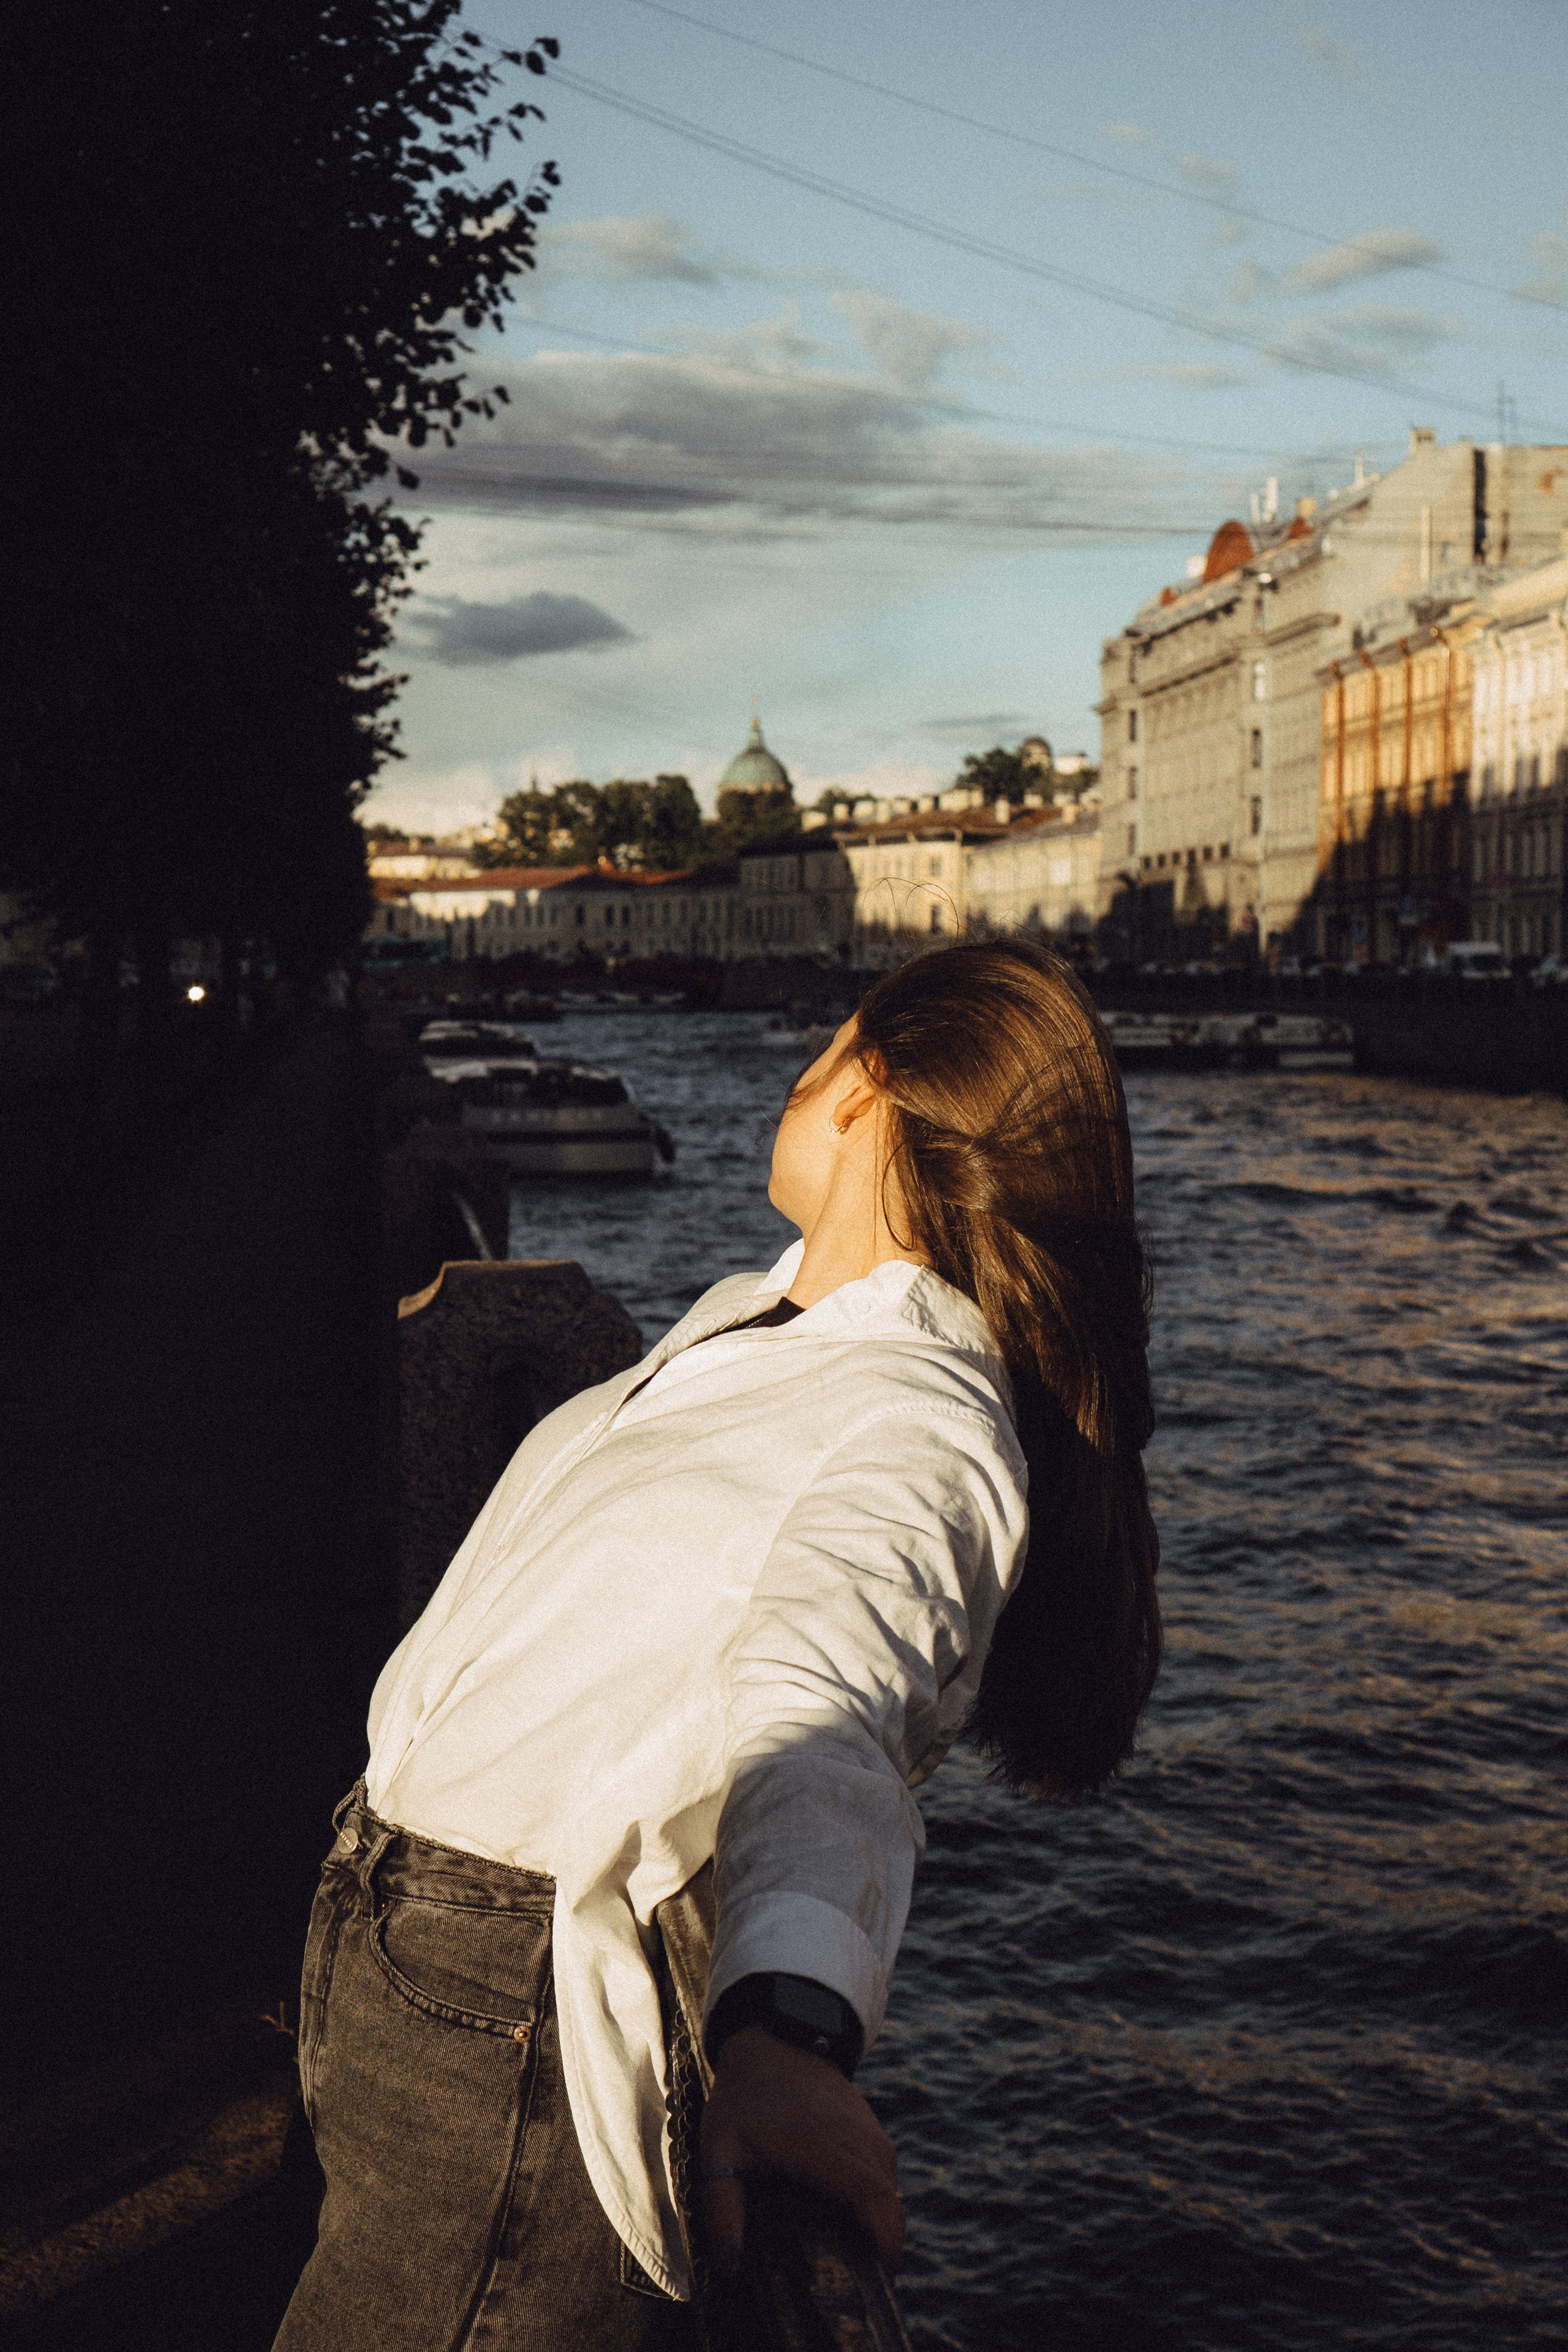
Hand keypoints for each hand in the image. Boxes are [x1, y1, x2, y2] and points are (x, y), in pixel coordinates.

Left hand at [699, 2025, 903, 2277]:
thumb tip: (729, 2268)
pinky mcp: (873, 2131)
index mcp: (827, 2148)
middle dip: (882, 2252)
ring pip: (891, 2193)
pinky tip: (846, 2224)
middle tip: (854, 2290)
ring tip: (847, 2262)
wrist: (774, 2040)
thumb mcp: (720, 2150)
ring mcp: (872, 2133)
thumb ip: (723, 2209)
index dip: (885, 2245)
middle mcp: (860, 2140)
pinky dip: (876, 2205)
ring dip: (878, 2228)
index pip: (875, 2201)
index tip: (875, 2282)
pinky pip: (886, 2177)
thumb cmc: (745, 2098)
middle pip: (890, 2207)